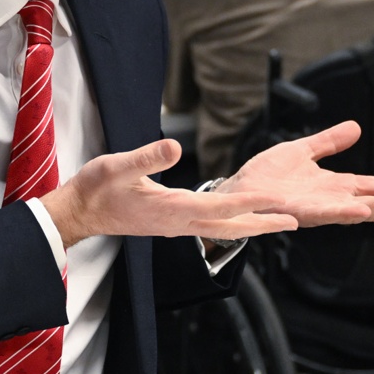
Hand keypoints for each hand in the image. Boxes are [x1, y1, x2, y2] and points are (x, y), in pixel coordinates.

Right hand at [41, 138, 298, 247]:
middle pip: (228, 226)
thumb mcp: (116, 165)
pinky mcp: (170, 223)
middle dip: (261, 224)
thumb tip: (174, 145)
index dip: (247, 203)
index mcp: (170, 209)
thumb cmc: (95, 189)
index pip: (217, 206)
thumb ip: (146, 157)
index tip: (273, 201)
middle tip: (293, 221)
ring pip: (221, 228)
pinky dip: (231, 222)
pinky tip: (239, 217)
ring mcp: (175, 225)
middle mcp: (178, 222)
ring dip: (251, 225)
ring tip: (276, 222)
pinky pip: (209, 225)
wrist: (79, 213)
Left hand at [219, 121, 373, 226]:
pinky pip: (323, 215)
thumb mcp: (302, 151)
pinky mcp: (297, 212)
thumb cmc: (267, 174)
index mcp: (335, 187)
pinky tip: (359, 212)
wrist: (237, 187)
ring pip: (354, 211)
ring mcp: (316, 209)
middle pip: (373, 203)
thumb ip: (329, 142)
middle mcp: (330, 201)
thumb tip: (355, 127)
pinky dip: (342, 214)